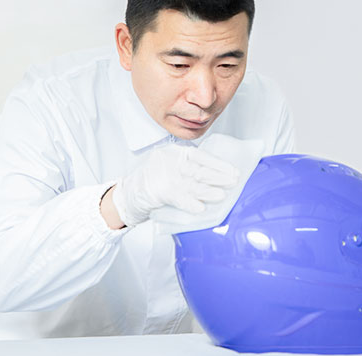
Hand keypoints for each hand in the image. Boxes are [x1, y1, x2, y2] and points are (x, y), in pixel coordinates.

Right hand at [112, 143, 239, 226]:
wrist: (128, 196)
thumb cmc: (153, 183)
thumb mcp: (171, 169)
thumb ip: (189, 170)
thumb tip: (218, 176)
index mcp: (173, 153)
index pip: (199, 156)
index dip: (217, 164)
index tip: (233, 171)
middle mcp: (168, 162)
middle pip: (197, 169)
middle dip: (217, 176)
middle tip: (233, 182)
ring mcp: (162, 176)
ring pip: (190, 183)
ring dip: (207, 191)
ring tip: (221, 195)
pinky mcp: (157, 191)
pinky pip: (178, 197)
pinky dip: (190, 203)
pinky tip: (200, 208)